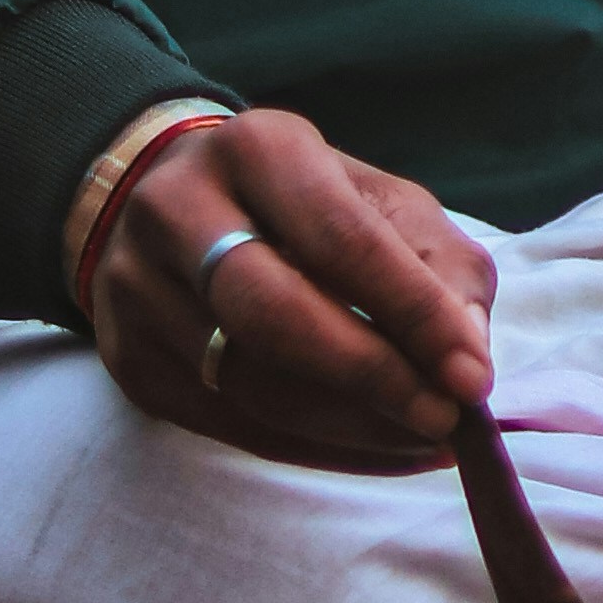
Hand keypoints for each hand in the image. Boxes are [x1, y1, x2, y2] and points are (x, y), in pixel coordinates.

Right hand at [93, 108, 497, 466]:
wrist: (167, 205)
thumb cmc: (302, 207)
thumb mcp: (379, 202)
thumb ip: (440, 267)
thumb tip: (466, 356)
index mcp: (257, 151)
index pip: (341, 239)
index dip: (413, 313)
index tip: (472, 376)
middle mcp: (179, 211)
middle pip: (276, 315)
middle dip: (374, 379)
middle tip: (445, 421)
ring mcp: (139, 290)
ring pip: (251, 385)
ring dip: (352, 428)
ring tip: (424, 443)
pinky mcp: (129, 361)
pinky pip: (231, 426)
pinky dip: (316, 450)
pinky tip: (374, 450)